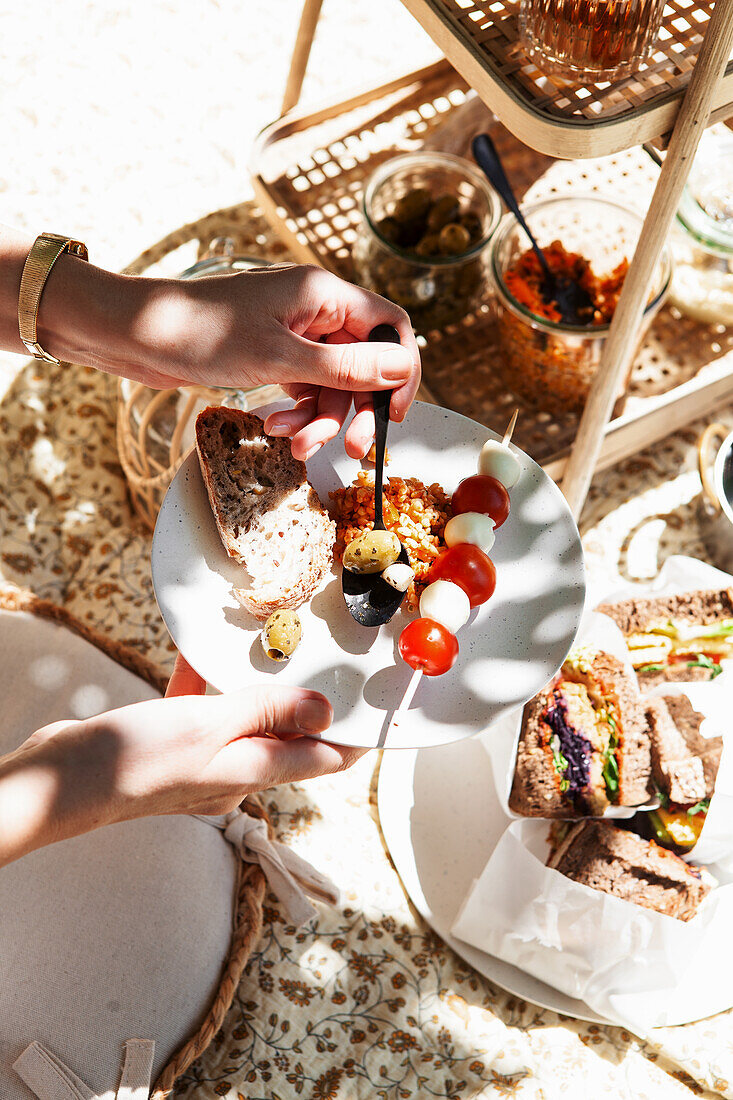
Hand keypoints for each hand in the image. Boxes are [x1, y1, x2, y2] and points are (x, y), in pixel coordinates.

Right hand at [1, 656, 363, 864]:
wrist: (61, 782)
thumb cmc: (137, 760)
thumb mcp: (212, 727)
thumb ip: (269, 713)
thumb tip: (327, 712)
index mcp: (252, 774)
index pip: (323, 758)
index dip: (354, 736)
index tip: (378, 708)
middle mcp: (233, 772)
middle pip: (287, 735)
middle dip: (307, 700)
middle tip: (326, 659)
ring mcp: (200, 759)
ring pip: (242, 717)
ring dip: (254, 685)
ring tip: (269, 646)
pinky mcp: (169, 743)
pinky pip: (199, 707)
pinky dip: (203, 681)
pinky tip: (197, 650)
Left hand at [143, 264, 421, 459]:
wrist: (135, 336)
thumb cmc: (200, 333)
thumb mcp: (280, 358)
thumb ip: (345, 366)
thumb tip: (403, 367)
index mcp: (324, 294)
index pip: (390, 327)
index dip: (401, 371)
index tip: (394, 414)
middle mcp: (314, 309)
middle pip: (363, 363)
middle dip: (356, 409)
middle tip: (350, 450)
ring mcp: (293, 333)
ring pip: (332, 383)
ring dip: (319, 418)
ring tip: (293, 442)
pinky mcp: (272, 354)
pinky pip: (304, 387)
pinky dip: (296, 412)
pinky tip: (275, 427)